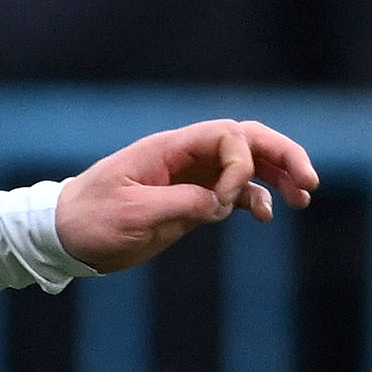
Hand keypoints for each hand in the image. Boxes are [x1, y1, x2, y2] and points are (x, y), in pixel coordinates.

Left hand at [53, 117, 317, 275]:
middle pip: (246, 140)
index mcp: (168, 149)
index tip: (223, 202)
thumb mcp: (131, 216)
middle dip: (281, 156)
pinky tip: (266, 215)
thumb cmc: (89, 221)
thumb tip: (221, 204)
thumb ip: (180, 205)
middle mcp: (184, 156)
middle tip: (309, 182)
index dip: (240, 164)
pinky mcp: (188, 199)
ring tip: (303, 198)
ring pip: (244, 165)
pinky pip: (230, 192)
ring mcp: (188, 176)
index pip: (226, 136)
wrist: (61, 235)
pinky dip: (253, 199)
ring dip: (276, 176)